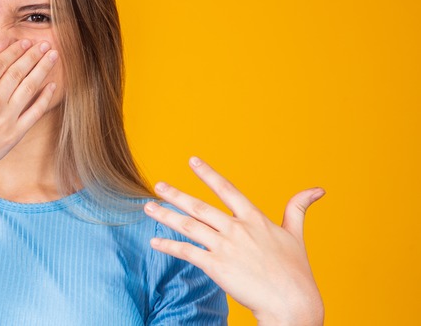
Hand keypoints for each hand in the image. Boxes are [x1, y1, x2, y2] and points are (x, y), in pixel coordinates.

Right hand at [0, 39, 58, 181]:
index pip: (1, 62)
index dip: (16, 50)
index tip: (26, 42)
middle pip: (18, 71)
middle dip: (33, 55)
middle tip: (44, 44)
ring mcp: (5, 118)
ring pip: (29, 87)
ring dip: (42, 69)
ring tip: (52, 56)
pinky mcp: (14, 134)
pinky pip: (35, 112)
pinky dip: (45, 97)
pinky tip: (51, 85)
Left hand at [144, 156, 324, 325]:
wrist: (292, 304)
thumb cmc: (296, 273)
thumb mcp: (296, 236)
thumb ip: (298, 209)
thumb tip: (317, 190)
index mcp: (254, 218)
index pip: (227, 189)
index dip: (208, 174)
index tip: (192, 161)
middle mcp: (237, 228)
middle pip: (199, 206)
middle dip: (176, 194)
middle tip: (158, 185)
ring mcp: (225, 247)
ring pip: (188, 225)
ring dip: (165, 216)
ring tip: (148, 208)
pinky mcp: (216, 266)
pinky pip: (187, 252)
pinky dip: (169, 246)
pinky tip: (155, 242)